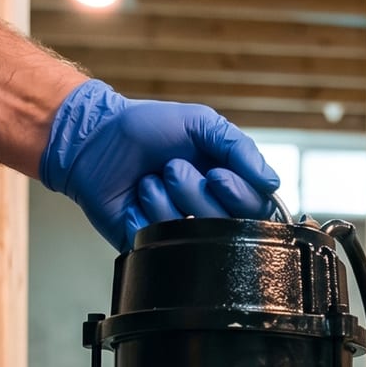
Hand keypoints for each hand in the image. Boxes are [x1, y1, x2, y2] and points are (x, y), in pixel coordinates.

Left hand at [39, 78, 279, 250]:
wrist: (94, 139)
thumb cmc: (145, 128)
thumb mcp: (200, 123)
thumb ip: (239, 147)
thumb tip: (271, 183)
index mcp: (227, 185)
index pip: (257, 209)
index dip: (238, 195)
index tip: (216, 175)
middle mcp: (208, 211)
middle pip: (228, 226)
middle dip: (197, 191)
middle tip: (173, 167)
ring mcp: (179, 231)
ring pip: (195, 234)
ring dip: (169, 197)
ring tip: (151, 178)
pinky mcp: (150, 244)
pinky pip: (163, 240)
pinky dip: (148, 211)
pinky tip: (138, 196)